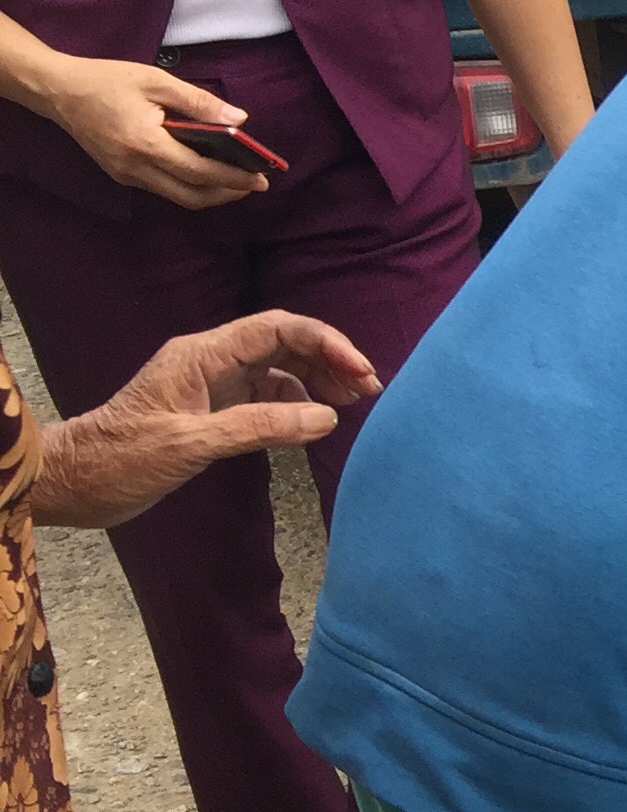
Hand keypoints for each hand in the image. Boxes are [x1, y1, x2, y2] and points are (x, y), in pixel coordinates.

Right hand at [24, 52, 268, 207]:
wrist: (58, 91)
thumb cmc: (107, 80)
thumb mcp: (156, 81)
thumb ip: (199, 102)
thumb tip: (239, 120)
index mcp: (145, 143)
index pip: (200, 171)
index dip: (234, 178)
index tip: (261, 179)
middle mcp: (135, 167)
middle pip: (191, 196)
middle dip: (227, 194)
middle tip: (254, 184)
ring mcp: (126, 174)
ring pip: (177, 196)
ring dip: (209, 193)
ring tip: (236, 180)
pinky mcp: (120, 174)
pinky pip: (162, 188)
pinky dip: (188, 185)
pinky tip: (204, 171)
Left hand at [32, 310, 378, 528]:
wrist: (72, 482)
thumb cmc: (121, 460)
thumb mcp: (191, 444)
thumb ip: (259, 426)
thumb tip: (325, 417)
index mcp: (201, 354)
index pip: (277, 329)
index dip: (325, 343)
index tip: (361, 371)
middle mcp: (209, 360)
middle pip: (283, 343)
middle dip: (329, 360)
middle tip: (368, 391)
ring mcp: (211, 384)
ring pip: (278, 368)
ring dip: (317, 381)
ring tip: (349, 405)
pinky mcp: (211, 409)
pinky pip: (265, 395)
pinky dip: (295, 404)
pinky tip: (312, 422)